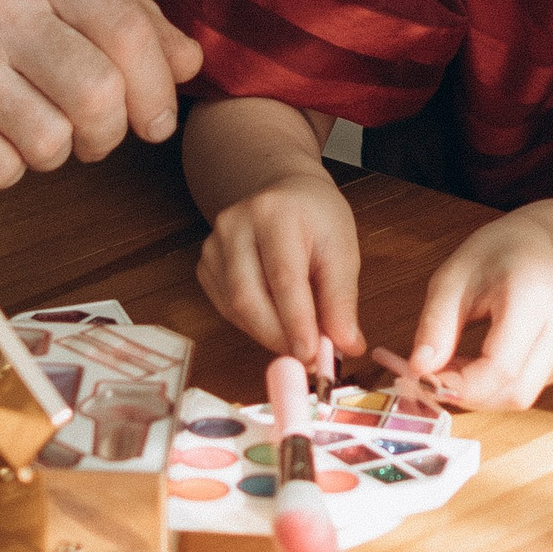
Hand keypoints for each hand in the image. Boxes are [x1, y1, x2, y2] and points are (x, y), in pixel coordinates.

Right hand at [0, 0, 202, 187]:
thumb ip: (130, 21)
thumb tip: (189, 62)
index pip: (126, 28)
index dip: (156, 87)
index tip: (156, 119)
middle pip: (97, 93)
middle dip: (108, 132)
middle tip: (93, 134)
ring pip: (50, 140)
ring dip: (54, 151)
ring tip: (30, 125)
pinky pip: (0, 170)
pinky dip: (5, 168)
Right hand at [197, 169, 361, 369]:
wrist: (284, 192)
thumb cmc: (317, 219)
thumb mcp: (342, 250)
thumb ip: (342, 300)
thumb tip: (346, 346)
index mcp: (277, 214)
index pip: (283, 277)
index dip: (297, 322)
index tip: (312, 355)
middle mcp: (236, 225)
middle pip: (249, 297)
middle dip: (279, 336)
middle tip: (307, 359)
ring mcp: (214, 244)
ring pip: (235, 308)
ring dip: (268, 334)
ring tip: (297, 340)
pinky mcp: (205, 264)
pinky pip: (226, 308)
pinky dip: (253, 324)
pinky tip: (274, 321)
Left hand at [407, 214, 552, 410]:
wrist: (541, 246)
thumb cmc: (495, 254)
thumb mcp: (452, 277)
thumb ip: (436, 324)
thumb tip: (420, 370)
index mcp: (533, 297)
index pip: (502, 366)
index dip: (461, 385)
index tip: (425, 378)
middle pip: (516, 392)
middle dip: (468, 394)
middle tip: (434, 373)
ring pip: (521, 397)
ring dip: (480, 393)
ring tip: (454, 363)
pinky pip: (527, 389)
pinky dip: (495, 387)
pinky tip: (478, 362)